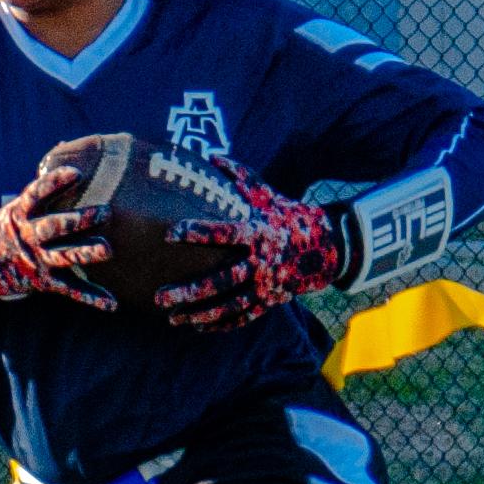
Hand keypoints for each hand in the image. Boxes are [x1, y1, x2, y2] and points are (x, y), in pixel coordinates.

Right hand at [0, 149, 115, 308]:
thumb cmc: (11, 226)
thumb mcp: (19, 203)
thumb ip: (44, 181)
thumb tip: (62, 144)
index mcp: (21, 212)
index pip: (36, 194)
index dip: (54, 183)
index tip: (75, 173)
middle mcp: (28, 236)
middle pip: (53, 226)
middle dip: (78, 220)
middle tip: (105, 212)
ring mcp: (37, 260)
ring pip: (64, 256)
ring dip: (87, 253)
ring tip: (108, 249)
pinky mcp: (45, 282)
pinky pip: (70, 290)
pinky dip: (91, 297)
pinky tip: (112, 303)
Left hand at [151, 160, 347, 331]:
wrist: (324, 247)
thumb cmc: (286, 215)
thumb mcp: (266, 193)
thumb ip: (239, 177)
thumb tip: (211, 157)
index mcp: (257, 233)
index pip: (223, 233)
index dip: (197, 232)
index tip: (169, 232)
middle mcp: (260, 262)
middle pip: (221, 281)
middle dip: (189, 291)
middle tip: (159, 296)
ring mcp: (265, 285)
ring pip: (229, 305)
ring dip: (199, 313)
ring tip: (172, 317)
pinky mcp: (269, 301)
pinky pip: (243, 316)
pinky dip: (221, 324)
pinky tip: (197, 326)